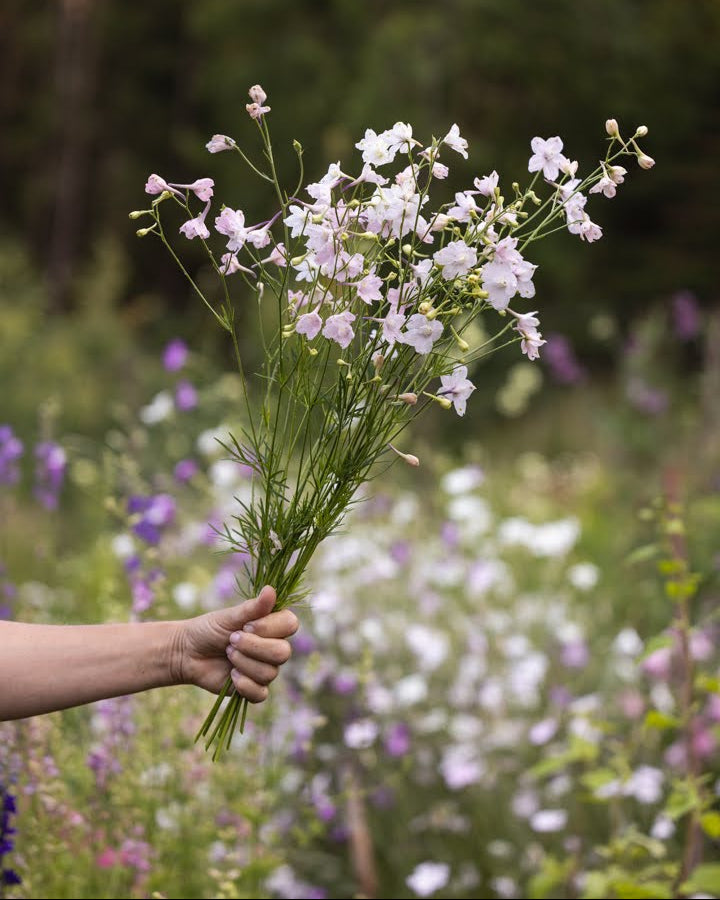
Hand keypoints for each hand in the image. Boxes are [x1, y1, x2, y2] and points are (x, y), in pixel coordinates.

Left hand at [174, 585, 298, 701]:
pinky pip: (260, 693)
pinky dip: (244, 685)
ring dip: (243, 662)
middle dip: (253, 647)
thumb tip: (271, 589)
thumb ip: (253, 607)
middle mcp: (273, 647)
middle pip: (283, 652)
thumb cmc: (210, 629)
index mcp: (272, 625)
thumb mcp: (229, 616)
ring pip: (269, 672)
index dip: (270, 627)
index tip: (246, 625)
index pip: (291, 624)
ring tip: (227, 653)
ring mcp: (265, 669)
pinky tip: (230, 675)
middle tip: (231, 640)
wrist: (187, 652)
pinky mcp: (254, 689)